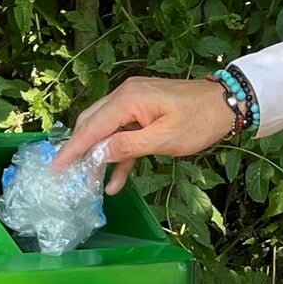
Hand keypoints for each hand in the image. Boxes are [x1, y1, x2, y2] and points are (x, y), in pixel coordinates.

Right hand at [50, 76, 237, 193]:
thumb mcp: (164, 139)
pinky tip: (115, 182)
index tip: (54, 168)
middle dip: (80, 151)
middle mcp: (126, 96)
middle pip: (92, 124)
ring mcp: (135, 103)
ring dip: (99, 156)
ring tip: (90, 186)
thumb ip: (128, 147)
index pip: (91, 127)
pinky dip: (119, 154)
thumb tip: (96, 155)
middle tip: (68, 178)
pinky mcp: (144, 112)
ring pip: (106, 131)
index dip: (72, 149)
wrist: (228, 105)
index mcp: (129, 99)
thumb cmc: (199, 121)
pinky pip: (124, 134)